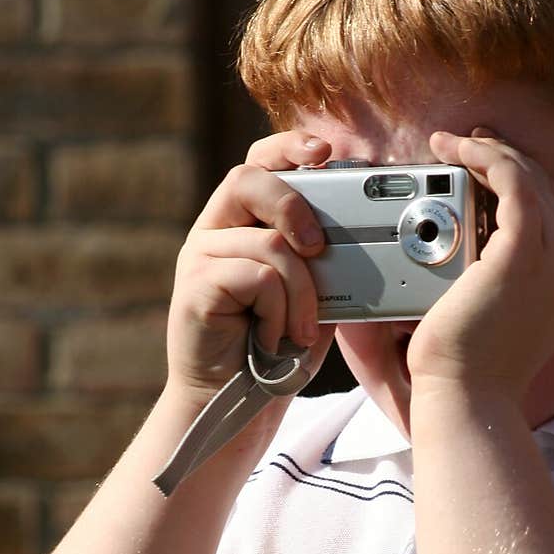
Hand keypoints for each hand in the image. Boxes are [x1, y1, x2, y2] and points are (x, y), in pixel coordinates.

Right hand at [165, 131, 336, 402]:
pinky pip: (255, 277)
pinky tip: (272, 339)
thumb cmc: (273, 352)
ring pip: (267, 242)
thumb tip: (360, 232)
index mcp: (241, 223)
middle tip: (319, 250)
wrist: (234, 406)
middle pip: (250, 179)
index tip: (327, 152)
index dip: (289, 146)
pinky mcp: (192, 288)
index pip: (259, 162)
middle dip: (295, 208)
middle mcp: (213, 231)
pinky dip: (277, 312)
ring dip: (300, 292)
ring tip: (299, 329)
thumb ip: (322, 261)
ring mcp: (198, 258)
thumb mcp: (310, 297)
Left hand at [407, 130, 553, 397]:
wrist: (470, 400)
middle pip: (546, 186)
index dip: (519, 176)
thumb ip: (502, 278)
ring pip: (530, 177)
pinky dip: (485, 157)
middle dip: (503, 156)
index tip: (481, 163)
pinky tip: (458, 150)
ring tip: (449, 144)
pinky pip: (513, 181)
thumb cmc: (472, 371)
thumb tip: (474, 248)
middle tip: (462, 143)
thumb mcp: (498, 317)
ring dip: (488, 150)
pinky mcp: (526, 251)